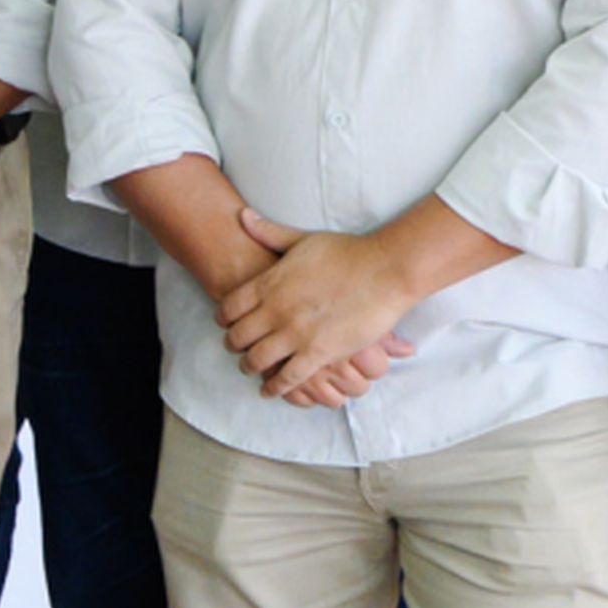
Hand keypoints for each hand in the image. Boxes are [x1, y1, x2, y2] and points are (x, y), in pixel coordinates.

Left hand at [218, 207, 423, 406]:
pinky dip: (275, 388)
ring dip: (250, 367)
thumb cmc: (347, 252)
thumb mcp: (302, 239)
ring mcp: (295, 334)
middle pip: (237, 337)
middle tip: (235, 349)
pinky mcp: (318, 353)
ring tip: (251, 369)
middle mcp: (275, 311)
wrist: (385, 271)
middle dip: (232, 345)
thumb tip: (241, 216)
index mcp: (269, 284)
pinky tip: (271, 390)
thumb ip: (269, 233)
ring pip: (257, 360)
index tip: (224, 324)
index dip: (223, 319)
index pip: (228, 308)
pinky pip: (287, 378)